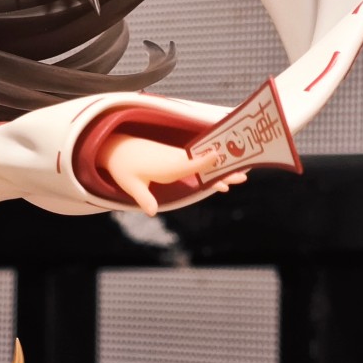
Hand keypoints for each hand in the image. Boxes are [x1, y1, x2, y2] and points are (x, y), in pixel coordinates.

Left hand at [99, 134, 246, 215]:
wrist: (118, 149)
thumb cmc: (124, 167)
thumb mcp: (130, 185)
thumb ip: (144, 198)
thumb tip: (152, 212)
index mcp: (166, 166)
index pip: (188, 165)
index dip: (203, 162)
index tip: (219, 157)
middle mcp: (176, 160)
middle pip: (204, 166)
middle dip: (223, 171)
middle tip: (243, 175)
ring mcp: (178, 158)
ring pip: (204, 166)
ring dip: (222, 171)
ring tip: (242, 177)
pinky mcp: (177, 159)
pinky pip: (198, 165)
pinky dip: (211, 172)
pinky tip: (222, 182)